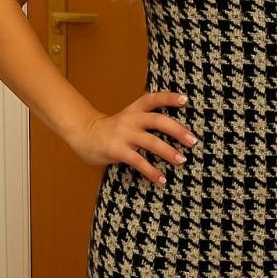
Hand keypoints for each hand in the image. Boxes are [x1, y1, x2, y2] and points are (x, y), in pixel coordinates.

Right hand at [69, 91, 198, 184]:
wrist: (83, 134)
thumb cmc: (112, 130)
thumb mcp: (128, 119)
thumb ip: (146, 121)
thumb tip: (176, 132)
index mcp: (134, 110)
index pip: (153, 99)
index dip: (169, 98)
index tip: (185, 100)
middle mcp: (131, 119)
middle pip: (157, 120)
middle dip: (177, 130)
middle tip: (192, 141)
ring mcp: (124, 134)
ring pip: (151, 141)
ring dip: (168, 152)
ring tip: (181, 161)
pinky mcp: (117, 150)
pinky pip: (138, 161)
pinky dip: (151, 171)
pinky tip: (162, 180)